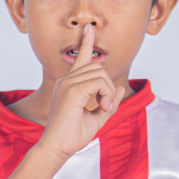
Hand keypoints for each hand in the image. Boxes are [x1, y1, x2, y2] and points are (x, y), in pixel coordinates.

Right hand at [38, 24, 125, 161]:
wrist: (57, 148)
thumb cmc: (72, 136)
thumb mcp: (96, 118)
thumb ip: (109, 103)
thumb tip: (121, 89)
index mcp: (70, 84)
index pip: (80, 58)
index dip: (86, 42)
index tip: (89, 29)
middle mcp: (67, 80)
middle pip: (98, 67)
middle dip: (108, 86)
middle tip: (106, 107)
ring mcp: (68, 83)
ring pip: (101, 74)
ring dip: (109, 92)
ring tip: (103, 108)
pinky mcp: (72, 90)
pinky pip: (100, 82)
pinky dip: (107, 95)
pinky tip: (102, 107)